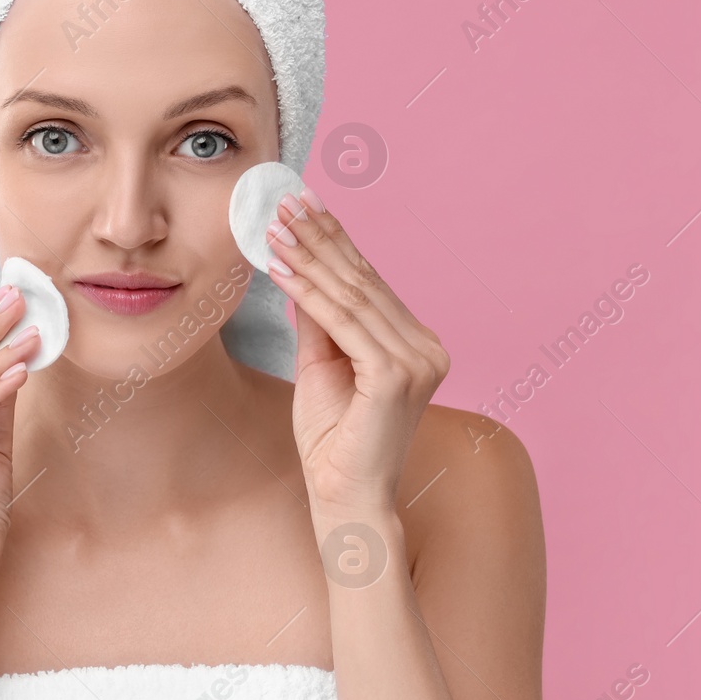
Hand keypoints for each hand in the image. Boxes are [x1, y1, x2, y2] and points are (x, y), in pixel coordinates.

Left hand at [265, 189, 449, 517]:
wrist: (345, 498)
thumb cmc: (333, 441)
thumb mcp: (322, 366)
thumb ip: (320, 322)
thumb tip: (301, 271)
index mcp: (416, 345)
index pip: (369, 283)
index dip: (334, 241)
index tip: (302, 205)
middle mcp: (427, 348)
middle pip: (362, 280)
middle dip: (319, 237)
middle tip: (284, 201)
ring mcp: (417, 361)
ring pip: (352, 295)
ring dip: (308, 256)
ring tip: (274, 226)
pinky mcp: (396, 375)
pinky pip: (342, 322)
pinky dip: (307, 291)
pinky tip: (280, 266)